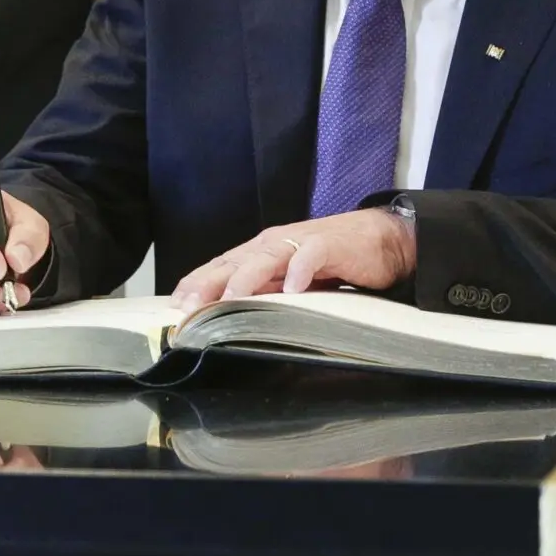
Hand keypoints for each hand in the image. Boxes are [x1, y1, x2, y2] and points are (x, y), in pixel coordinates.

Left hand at [171, 208, 415, 309]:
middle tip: (190, 308)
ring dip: (246, 278)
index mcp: (261, 252)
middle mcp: (275, 244)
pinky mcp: (330, 244)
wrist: (381, 239)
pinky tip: (294, 290)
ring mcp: (301, 242)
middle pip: (235, 262)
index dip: (197, 284)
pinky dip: (301, 271)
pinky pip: (311, 256)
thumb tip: (227, 316)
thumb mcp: (290, 281)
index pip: (221, 266)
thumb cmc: (332, 261)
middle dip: (210, 284)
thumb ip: (264, 292)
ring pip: (266, 257)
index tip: (174, 308)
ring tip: (231, 299)